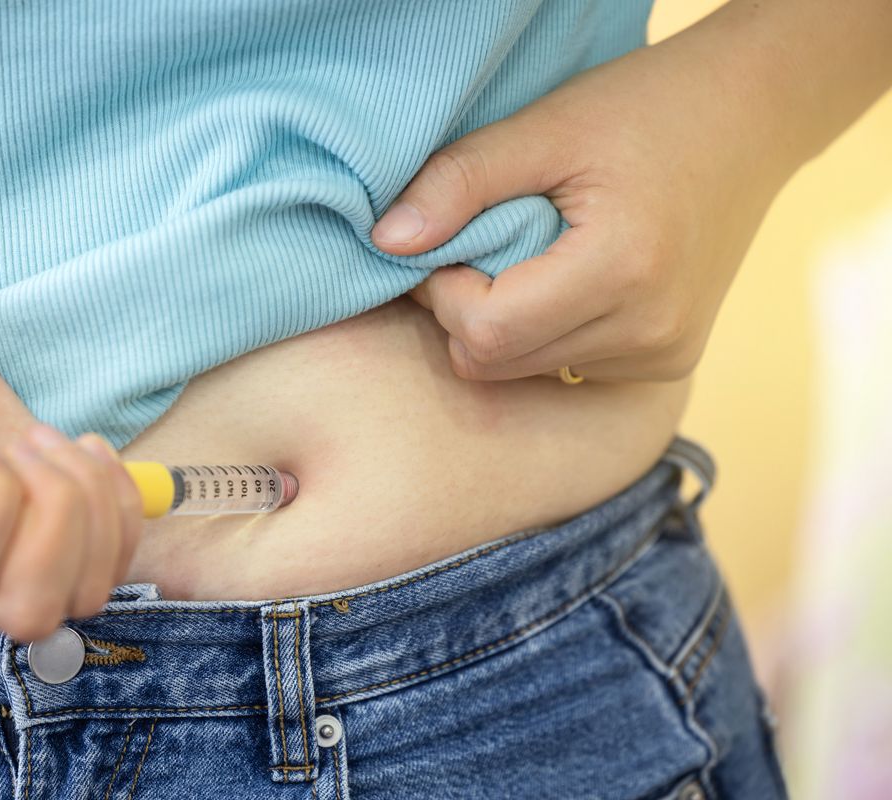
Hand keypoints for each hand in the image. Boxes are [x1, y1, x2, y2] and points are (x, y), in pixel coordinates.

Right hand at [0, 257, 142, 639]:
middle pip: (32, 607)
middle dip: (57, 515)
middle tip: (25, 442)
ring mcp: (7, 547)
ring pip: (84, 589)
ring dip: (94, 506)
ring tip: (49, 439)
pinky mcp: (48, 522)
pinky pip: (113, 552)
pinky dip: (121, 500)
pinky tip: (85, 445)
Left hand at [371, 31, 791, 381]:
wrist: (754, 115)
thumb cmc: (647, 108)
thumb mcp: (545, 126)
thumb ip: (459, 183)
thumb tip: (386, 241)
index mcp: (621, 270)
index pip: (483, 331)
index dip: (440, 289)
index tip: (443, 238)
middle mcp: (649, 330)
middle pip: (496, 364)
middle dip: (463, 310)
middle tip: (475, 244)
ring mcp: (664, 354)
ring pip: (525, 372)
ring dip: (503, 324)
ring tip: (530, 255)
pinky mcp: (668, 361)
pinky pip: (566, 367)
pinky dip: (544, 333)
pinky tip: (564, 280)